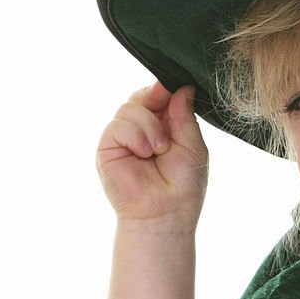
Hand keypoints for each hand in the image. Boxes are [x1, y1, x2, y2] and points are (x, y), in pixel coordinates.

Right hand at [96, 82, 207, 231]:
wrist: (165, 213)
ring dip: (150, 125)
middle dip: (155, 98)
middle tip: (166, 116)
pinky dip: (135, 135)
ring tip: (159, 149)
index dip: (165, 88)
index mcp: (162, 125)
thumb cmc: (183, 184)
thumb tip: (182, 86)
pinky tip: (144, 153)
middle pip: (141, 95)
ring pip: (130, 107)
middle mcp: (140, 129)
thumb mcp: (192, 144)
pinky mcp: (107, 147)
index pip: (158, 95)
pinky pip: (118, 125)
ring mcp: (123, 137)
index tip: (174, 86)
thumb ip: (184, 114)